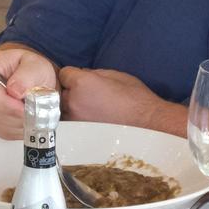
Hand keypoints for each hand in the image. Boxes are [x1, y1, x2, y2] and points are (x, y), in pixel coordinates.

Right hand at [0, 45, 56, 138]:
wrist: (33, 77)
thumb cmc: (32, 68)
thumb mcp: (35, 66)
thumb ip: (27, 76)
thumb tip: (15, 91)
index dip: (7, 105)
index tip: (25, 109)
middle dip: (14, 116)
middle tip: (34, 115)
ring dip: (15, 125)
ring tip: (31, 118)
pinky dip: (13, 130)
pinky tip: (25, 123)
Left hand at [58, 66, 172, 132]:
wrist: (147, 125)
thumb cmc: (135, 98)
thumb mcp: (115, 76)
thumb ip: (93, 74)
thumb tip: (81, 75)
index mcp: (81, 83)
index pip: (63, 74)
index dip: (72, 75)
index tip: (80, 79)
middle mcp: (72, 102)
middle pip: (61, 92)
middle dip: (71, 91)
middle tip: (87, 96)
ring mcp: (73, 120)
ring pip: (63, 109)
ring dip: (72, 108)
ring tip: (89, 110)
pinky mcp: (78, 135)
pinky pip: (70, 124)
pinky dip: (75, 121)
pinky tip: (89, 121)